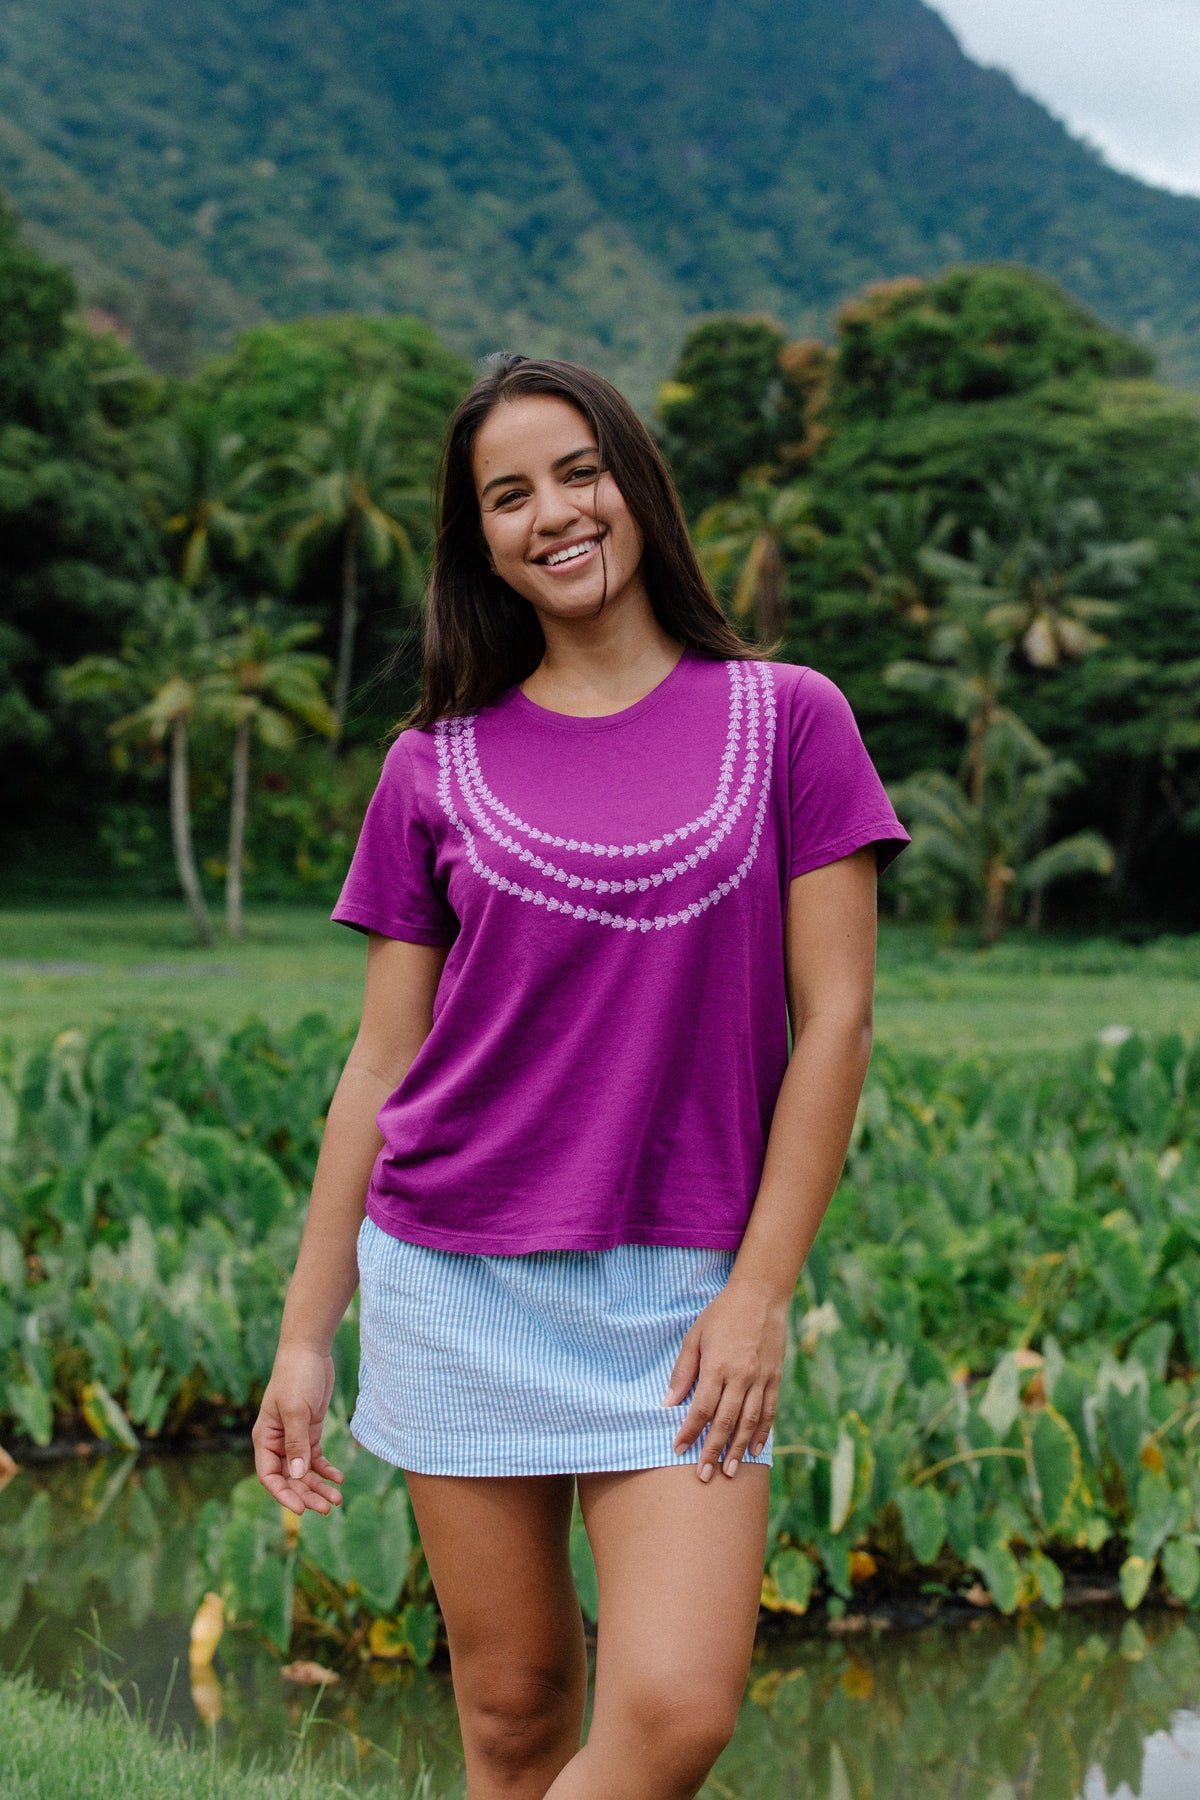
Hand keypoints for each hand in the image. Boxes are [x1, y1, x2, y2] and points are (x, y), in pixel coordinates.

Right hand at [252, 1345, 344, 1515]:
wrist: (309, 1351)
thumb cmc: (296, 1377)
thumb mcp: (296, 1411)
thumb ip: (297, 1444)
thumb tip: (297, 1475)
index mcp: (265, 1439)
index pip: (270, 1477)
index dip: (284, 1495)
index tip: (301, 1511)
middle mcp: (277, 1443)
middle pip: (290, 1478)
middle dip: (307, 1494)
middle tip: (327, 1508)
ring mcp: (294, 1438)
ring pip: (304, 1471)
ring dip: (319, 1486)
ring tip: (337, 1499)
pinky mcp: (310, 1431)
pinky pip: (316, 1458)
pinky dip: (326, 1470)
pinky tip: (338, 1478)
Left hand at [663, 1278, 785, 1481]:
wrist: (761, 1295)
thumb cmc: (722, 1314)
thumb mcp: (695, 1336)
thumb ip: (683, 1371)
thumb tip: (668, 1402)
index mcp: (717, 1367)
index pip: (701, 1409)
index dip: (689, 1432)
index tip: (678, 1449)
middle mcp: (741, 1377)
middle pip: (725, 1422)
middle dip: (712, 1450)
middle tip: (704, 1475)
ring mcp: (761, 1379)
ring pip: (749, 1422)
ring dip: (738, 1449)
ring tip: (729, 1471)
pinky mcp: (775, 1378)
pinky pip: (769, 1411)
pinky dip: (763, 1433)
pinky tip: (755, 1449)